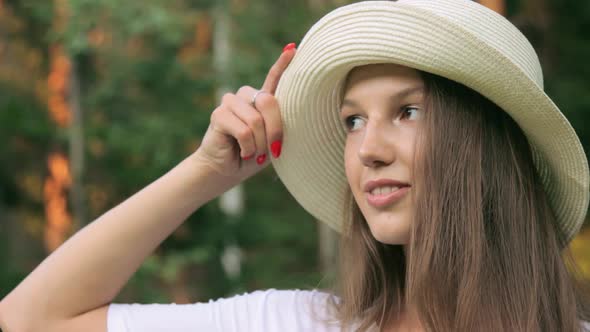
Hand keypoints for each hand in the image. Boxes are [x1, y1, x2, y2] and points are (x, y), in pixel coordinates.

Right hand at [192, 43, 295, 183]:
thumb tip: (289, 110)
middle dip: (275, 131)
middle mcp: (246, 96)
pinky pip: (244, 131)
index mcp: (261, 100)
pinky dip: (248, 147)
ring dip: (260, 143)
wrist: (227, 171)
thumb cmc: (253, 156)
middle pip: (269, 102)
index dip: (283, 64)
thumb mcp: (272, 140)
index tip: (293, 49)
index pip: (273, 78)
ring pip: (256, 120)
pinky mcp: (219, 114)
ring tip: (255, 153)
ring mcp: (230, 102)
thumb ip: (279, 124)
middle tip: (273, 150)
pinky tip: (244, 152)